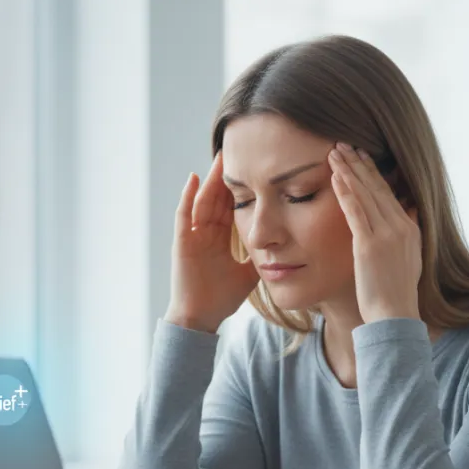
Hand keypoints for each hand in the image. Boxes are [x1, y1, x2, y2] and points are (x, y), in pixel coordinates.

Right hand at [165, 151, 258, 333]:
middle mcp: (206, 233)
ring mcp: (193, 236)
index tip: (255, 167)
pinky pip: (184, 216)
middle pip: (218, 198)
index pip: (232, 206)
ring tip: (219, 156)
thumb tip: (286, 245)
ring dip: (210, 179)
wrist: (202, 318)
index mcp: (220, 238)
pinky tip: (194, 179)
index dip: (242, 187)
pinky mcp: (182, 243)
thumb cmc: (222, 299)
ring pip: (203, 201)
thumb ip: (263, 257)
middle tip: (239, 150)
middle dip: (227, 175)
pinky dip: (187, 197)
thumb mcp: (250, 273)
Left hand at [328, 142, 421, 323]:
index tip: (360, 156)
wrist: (394, 316)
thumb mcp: (409, 258)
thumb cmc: (396, 293)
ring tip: (335, 153)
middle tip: (344, 144)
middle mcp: (400, 227)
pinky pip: (355, 213)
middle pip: (376, 187)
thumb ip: (408, 232)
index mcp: (409, 228)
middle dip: (359, 164)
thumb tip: (410, 209)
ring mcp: (386, 235)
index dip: (372, 172)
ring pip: (365, 195)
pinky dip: (346, 192)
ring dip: (349, 171)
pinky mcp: (369, 246)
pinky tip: (336, 177)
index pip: (388, 192)